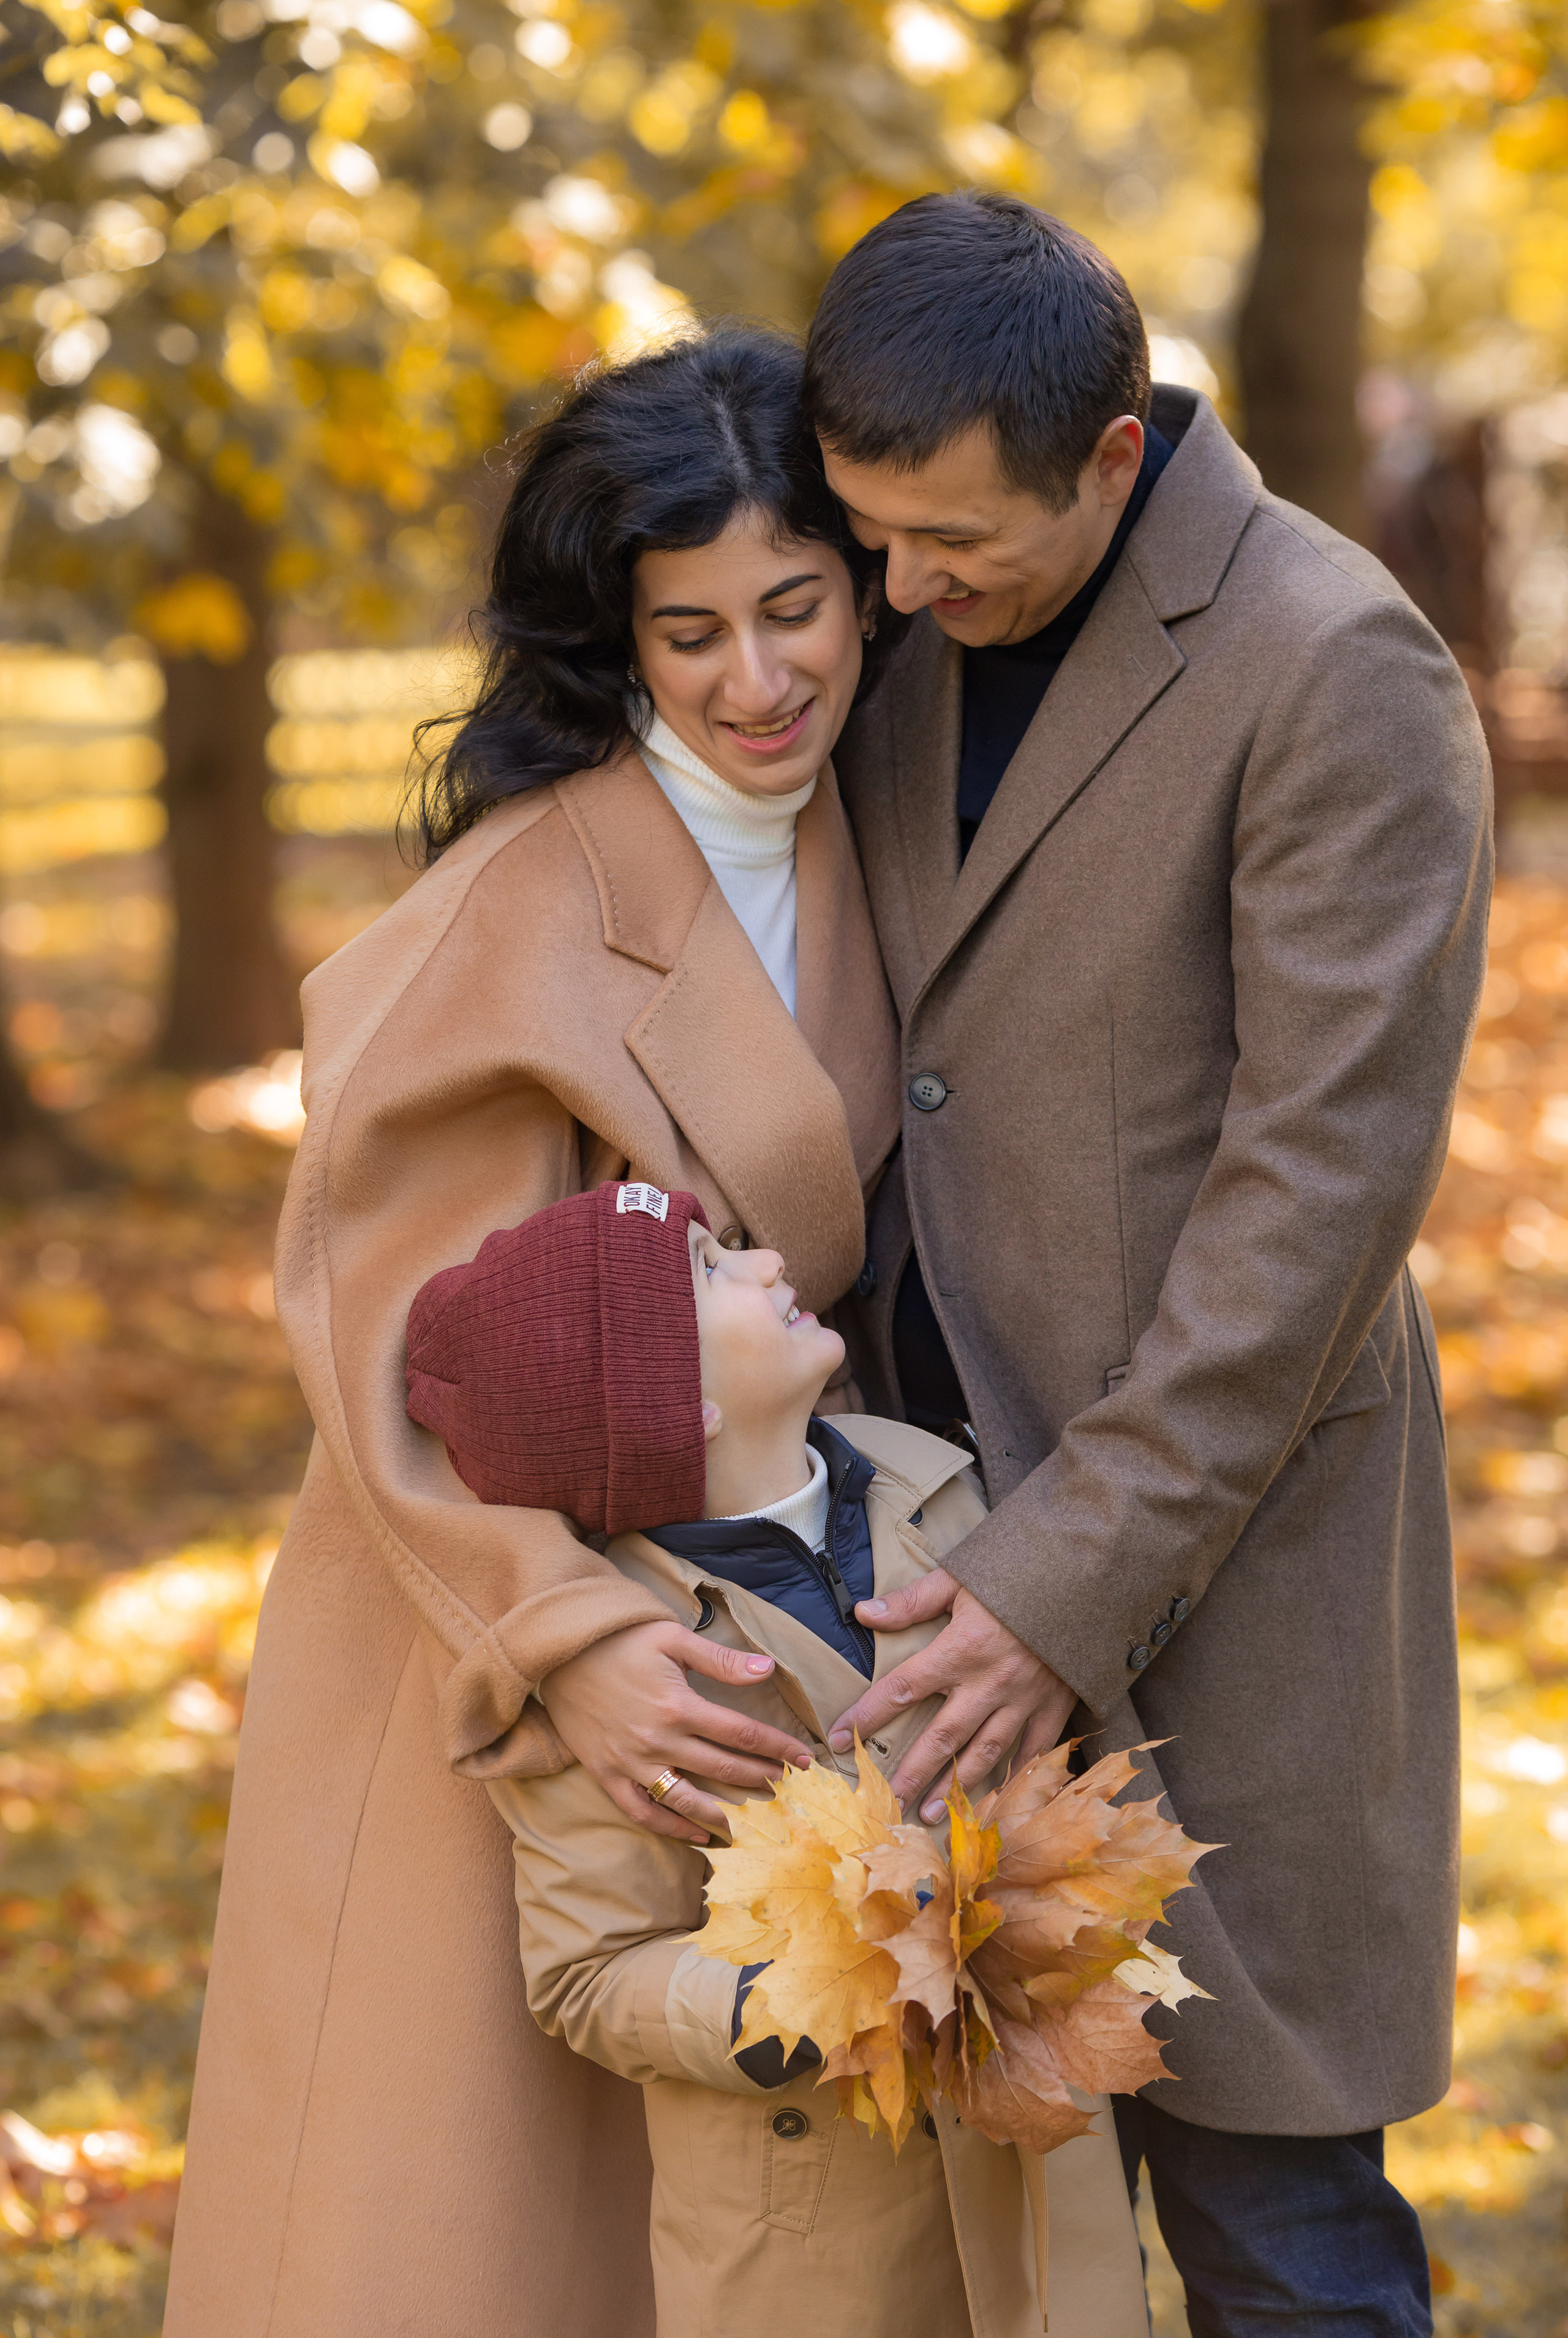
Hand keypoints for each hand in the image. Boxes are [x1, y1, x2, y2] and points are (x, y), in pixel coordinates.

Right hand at [540, 1620, 811, 1845]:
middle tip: (792, 1788)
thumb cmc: (620, 1639)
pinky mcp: (607, 1775)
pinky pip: (643, 1812)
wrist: (559, 1651)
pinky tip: (699, 1835)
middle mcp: (657, 1741)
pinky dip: (672, 1828)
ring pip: (687, 1800)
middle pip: (723, 1769)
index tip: (804, 1758)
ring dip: (726, 1814)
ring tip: (756, 1821)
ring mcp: (631, 1763)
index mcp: (678, 1706)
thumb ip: (721, 1660)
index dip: (777, 1747)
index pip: (741, 1734)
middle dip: (763, 1779)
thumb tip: (768, 1669)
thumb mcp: (672, 1638)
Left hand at [828, 1569, 1075, 1820]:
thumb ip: (912, 1602)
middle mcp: (989, 1682)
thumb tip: (863, 1612)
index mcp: (961, 1649)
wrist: (1084, 1578)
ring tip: (931, 1813)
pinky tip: (997, 1801)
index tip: (839, 1738)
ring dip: (956, 1786)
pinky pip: (1033, 1751)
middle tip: (887, 1802)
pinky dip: (1016, 1778)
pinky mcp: (1054, 1705)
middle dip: (912, 1772)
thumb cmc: (1016, 1575)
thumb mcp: (960, 1578)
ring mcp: (1024, 1698)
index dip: (867, 1715)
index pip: (903, 1688)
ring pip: (985, 1753)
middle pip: (942, 1736)